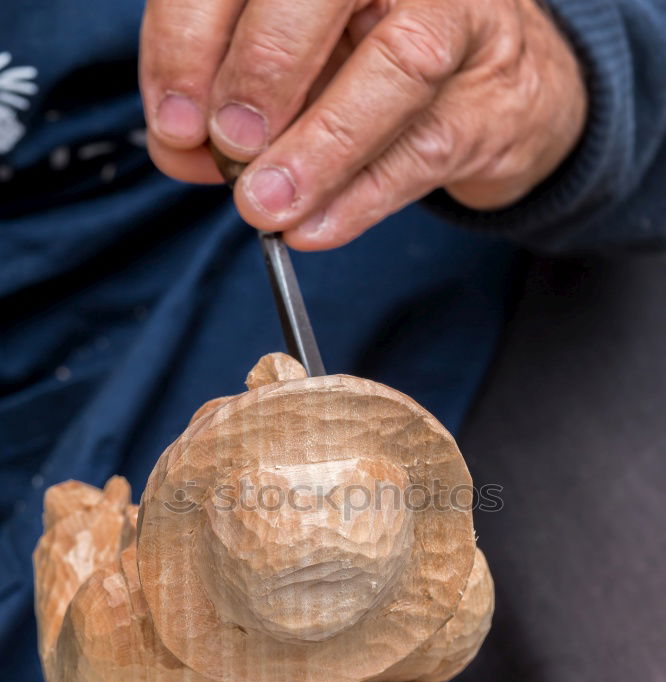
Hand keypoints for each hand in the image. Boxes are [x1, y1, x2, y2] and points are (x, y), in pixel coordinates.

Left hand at [140, 0, 586, 249]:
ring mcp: (461, 15)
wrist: (494, 82)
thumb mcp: (292, 62)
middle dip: (262, 71)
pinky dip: (362, 195)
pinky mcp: (494, 93)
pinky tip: (314, 226)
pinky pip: (426, 146)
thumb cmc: (372, 59)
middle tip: (228, 145)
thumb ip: (228, 92)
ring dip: (319, 147)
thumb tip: (178, 145)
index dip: (190, 38)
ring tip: (265, 205)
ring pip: (396, 68)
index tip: (174, 122)